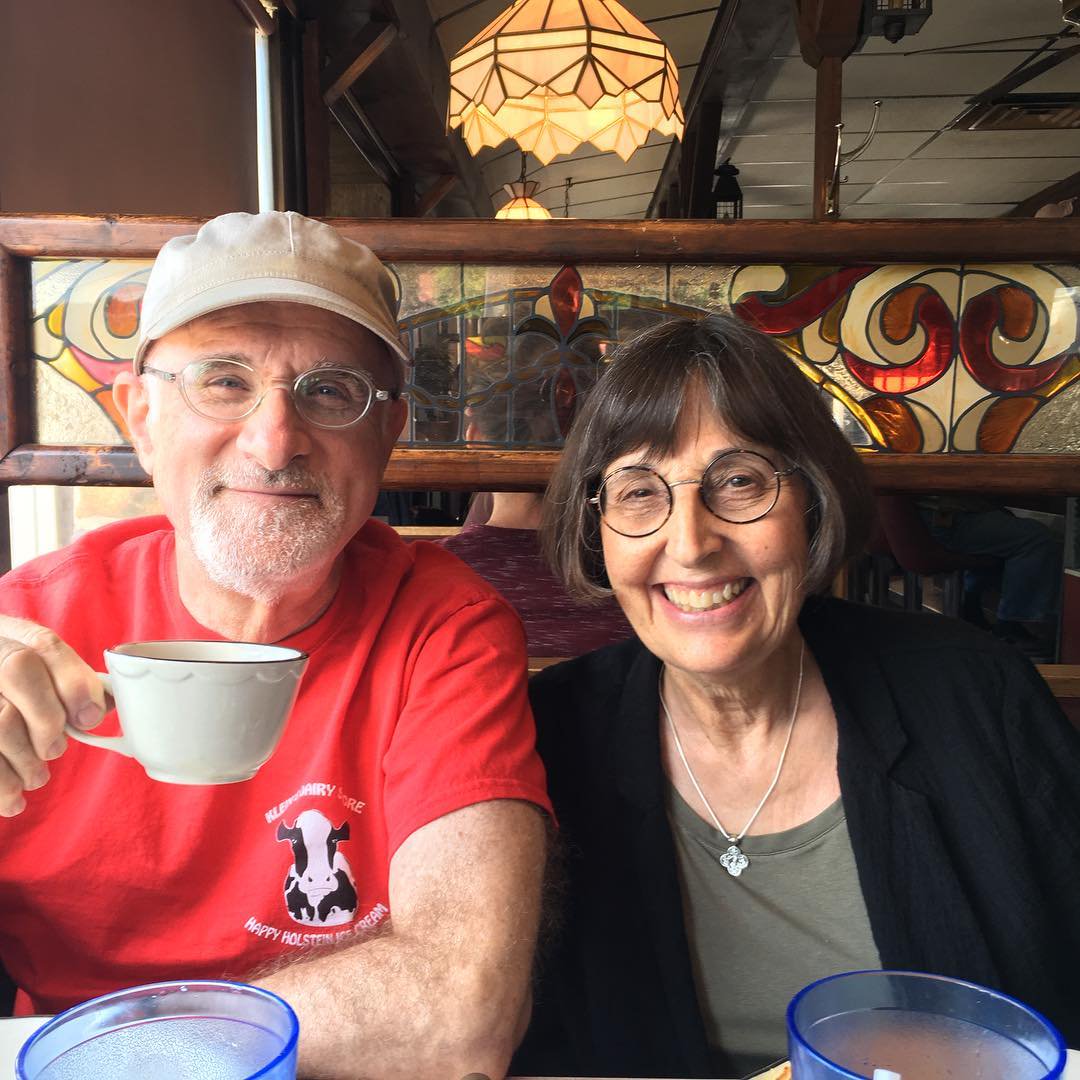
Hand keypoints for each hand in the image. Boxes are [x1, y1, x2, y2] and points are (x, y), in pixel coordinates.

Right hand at [0, 616, 105, 816]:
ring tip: (36, 777)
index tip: (91, 718)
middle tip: (55, 750)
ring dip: (23, 758)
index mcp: (12, 635)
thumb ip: (71, 683)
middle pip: (18, 672)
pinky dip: (0, 784)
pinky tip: (12, 799)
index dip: (73, 682)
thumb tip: (102, 707)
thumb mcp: (40, 672)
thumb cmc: (16, 688)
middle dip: (46, 719)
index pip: (44, 645)